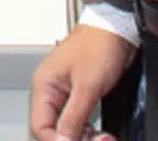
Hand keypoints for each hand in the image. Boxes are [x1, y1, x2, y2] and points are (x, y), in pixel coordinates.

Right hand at [29, 25, 135, 140]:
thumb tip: (64, 140)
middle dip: (73, 140)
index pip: (41, 127)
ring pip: (67, 127)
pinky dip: (89, 130)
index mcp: (44, 85)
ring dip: (84, 137)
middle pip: (53, 129)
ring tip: (102, 138)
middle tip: (97, 140)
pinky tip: (100, 133)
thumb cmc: (99, 44)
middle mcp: (51, 90)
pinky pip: (78, 120)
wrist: (117, 29)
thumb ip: (74, 117)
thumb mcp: (87, 86)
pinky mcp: (79, 94)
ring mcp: (65, 93)